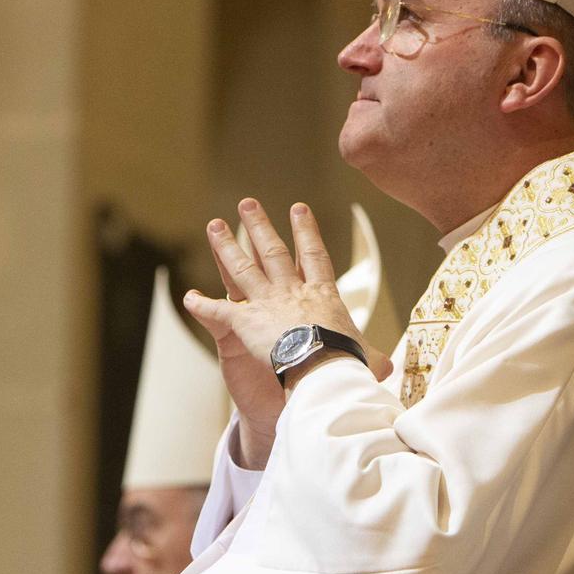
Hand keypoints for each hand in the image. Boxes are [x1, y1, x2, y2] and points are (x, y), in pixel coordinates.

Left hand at [185, 199, 392, 467]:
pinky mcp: (245, 322)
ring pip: (241, 268)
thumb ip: (371, 359)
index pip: (313, 256)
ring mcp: (266, 303)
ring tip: (214, 224)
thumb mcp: (364, 357)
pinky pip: (218, 313)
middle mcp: (291, 291)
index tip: (299, 209)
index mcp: (321, 295)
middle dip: (258, 226)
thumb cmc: (347, 362)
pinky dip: (202, 306)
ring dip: (226, 246)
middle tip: (247, 203)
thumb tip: (385, 370)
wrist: (322, 368)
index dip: (306, 232)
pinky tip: (188, 297)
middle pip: (272, 251)